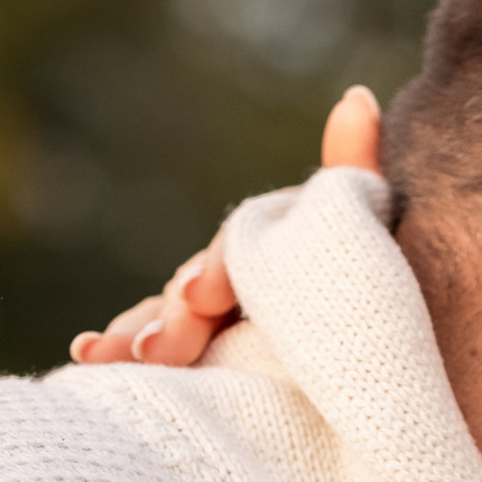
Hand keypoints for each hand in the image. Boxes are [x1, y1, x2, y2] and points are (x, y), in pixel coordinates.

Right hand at [67, 84, 384, 366]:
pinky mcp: (208, 371)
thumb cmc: (384, 305)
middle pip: (190, 290)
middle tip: (161, 347)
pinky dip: (119, 351)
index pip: (239, 253)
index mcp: (278, 254)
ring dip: (132, 333)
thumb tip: (356, 96)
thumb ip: (354, 178)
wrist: (395, 385)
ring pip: (164, 321)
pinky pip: (156, 356)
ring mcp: (219, 330)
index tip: (202, 294)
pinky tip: (86, 356)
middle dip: (172, 316)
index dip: (220, 268)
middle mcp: (242, 287)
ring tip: (105, 354)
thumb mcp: (372, 241)